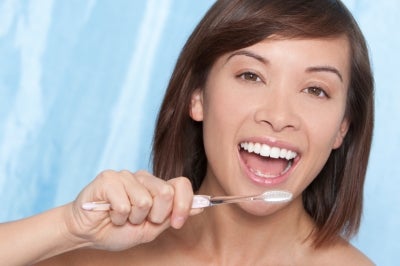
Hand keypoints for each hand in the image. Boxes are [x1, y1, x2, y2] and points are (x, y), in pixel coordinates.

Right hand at [63, 170, 198, 250]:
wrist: (88, 233)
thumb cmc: (118, 230)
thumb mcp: (151, 228)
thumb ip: (173, 215)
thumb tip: (201, 206)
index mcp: (156, 187)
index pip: (181, 184)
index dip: (184, 204)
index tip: (177, 223)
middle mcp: (143, 177)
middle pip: (165, 193)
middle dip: (155, 216)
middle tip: (139, 220)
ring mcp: (125, 176)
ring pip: (144, 201)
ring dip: (133, 219)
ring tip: (122, 217)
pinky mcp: (108, 179)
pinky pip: (123, 204)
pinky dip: (117, 218)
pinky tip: (110, 215)